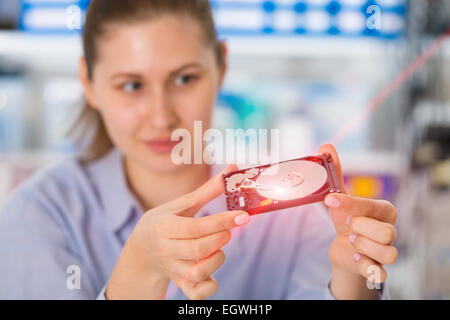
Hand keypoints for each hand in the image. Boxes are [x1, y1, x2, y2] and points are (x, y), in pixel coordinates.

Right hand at [106, 164, 249, 299]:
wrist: (142, 251)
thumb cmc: (165, 222)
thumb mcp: (180, 205)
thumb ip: (207, 190)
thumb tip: (233, 169)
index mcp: (163, 227)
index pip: (196, 228)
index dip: (222, 222)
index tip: (243, 216)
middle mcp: (166, 251)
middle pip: (200, 249)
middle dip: (221, 237)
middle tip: (229, 229)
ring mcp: (173, 270)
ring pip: (200, 272)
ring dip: (218, 258)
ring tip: (217, 246)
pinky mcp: (181, 284)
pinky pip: (198, 293)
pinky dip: (210, 286)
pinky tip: (213, 270)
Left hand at [319, 144, 397, 298]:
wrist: (344, 246)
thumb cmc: (346, 218)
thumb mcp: (340, 198)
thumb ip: (335, 173)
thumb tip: (326, 146)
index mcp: (384, 209)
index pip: (371, 206)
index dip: (350, 205)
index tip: (330, 201)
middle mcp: (390, 229)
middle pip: (386, 233)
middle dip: (360, 229)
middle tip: (348, 228)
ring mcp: (387, 250)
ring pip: (387, 252)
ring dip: (362, 247)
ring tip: (351, 241)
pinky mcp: (378, 268)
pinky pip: (381, 272)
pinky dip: (367, 267)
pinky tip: (356, 259)